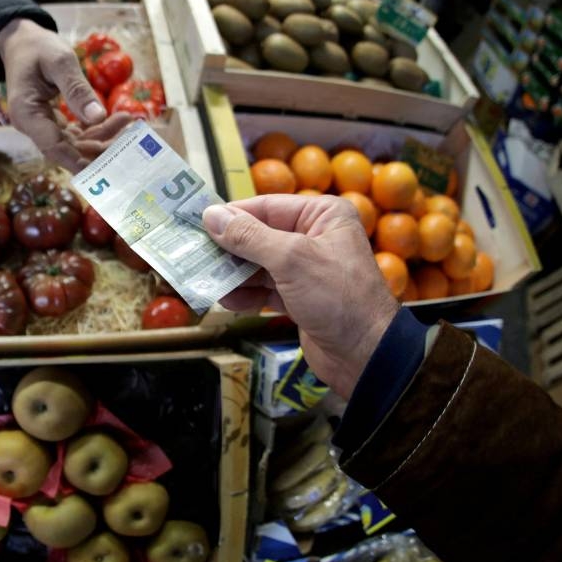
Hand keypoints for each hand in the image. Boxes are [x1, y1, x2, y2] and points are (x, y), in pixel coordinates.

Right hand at [0, 18, 114, 170]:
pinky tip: (120, 119)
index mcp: (26, 114)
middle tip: (129, 139)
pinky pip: (78, 133)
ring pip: (77, 143)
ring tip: (128, 121)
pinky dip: (98, 128)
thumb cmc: (38, 48)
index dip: (78, 161)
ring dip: (103, 137)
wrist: (23, 42)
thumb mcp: (59, 62)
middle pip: (68, 149)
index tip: (105, 169)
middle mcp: (33, 126)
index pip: (53, 147)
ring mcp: (43, 126)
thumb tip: (98, 116)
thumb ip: (77, 89)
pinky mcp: (54, 123)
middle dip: (100, 148)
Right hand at [202, 195, 398, 398]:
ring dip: (233, 275)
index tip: (197, 222)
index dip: (231, 215)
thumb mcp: (290, 260)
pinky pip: (265, 289)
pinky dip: (246, 295)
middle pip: (259, 236)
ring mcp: (307, 269)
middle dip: (229, 249)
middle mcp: (315, 237)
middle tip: (194, 254)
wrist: (367, 355)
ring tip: (206, 280)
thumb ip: (249, 237)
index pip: (267, 206)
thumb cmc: (338, 298)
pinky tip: (227, 301)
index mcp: (322, 215)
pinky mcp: (300, 298)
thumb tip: (212, 216)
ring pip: (258, 265)